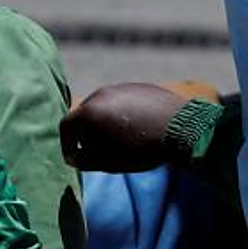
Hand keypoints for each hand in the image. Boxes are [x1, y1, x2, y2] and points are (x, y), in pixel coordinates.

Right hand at [61, 83, 188, 171]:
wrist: (180, 127)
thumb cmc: (141, 148)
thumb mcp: (108, 162)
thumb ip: (85, 160)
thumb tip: (74, 158)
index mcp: (88, 111)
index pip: (66, 126)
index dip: (67, 144)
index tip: (74, 157)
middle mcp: (100, 94)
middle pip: (85, 114)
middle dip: (87, 133)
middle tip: (97, 150)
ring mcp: (121, 87)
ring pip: (105, 106)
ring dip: (106, 122)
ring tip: (119, 140)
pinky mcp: (139, 86)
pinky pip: (124, 101)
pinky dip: (123, 114)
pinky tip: (137, 127)